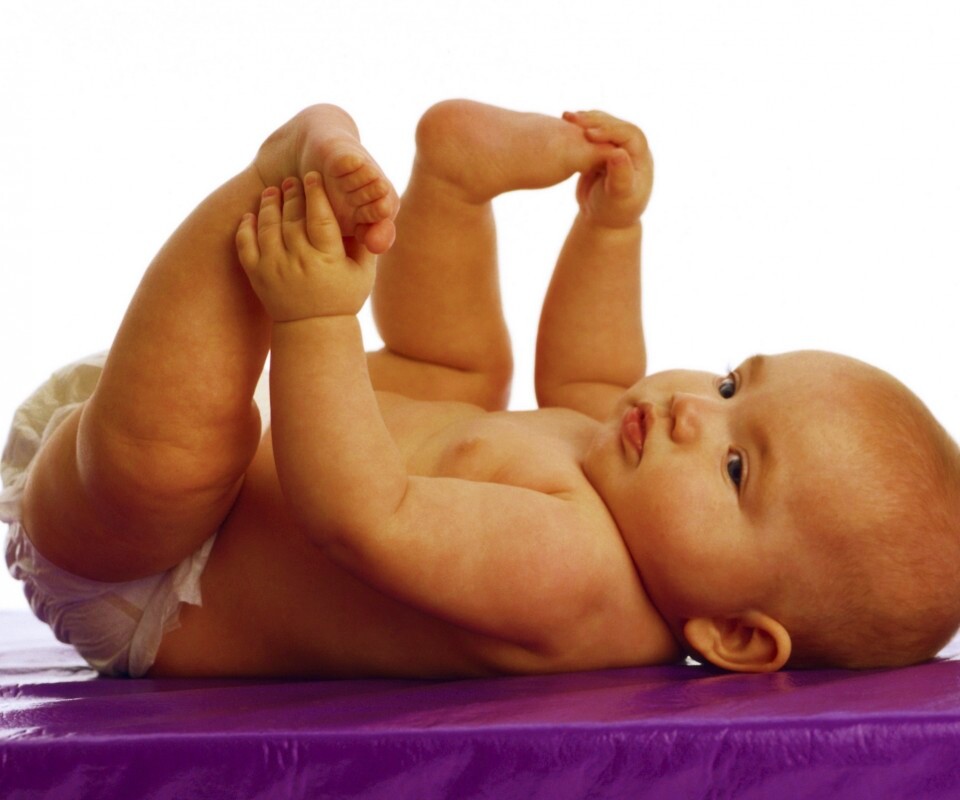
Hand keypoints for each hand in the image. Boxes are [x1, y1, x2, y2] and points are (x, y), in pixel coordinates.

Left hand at [236, 173, 375, 321]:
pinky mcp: (257, 275)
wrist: (312, 329)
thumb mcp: (364, 274)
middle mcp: (298, 263)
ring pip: (267, 226)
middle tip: (291, 180)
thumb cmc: (343, 297)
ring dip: (268, 204)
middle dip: (291, 194)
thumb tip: (371, 212)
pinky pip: (245, 244)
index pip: (320, 218)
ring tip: (272, 191)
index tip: (312, 176)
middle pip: (292, 218)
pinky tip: (252, 215)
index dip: (315, 194)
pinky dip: (246, 226)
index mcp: (327, 260)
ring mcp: (274, 269)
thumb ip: (367, 243)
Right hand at [562, 110, 652, 228]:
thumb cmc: (614, 211)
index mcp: (640, 156)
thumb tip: (618, 153)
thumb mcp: (619, 196)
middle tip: (572, 117)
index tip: (589, 133)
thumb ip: (621, 176)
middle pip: (614, 125)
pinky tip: (563, 124)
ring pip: (601, 126)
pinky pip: (590, 134)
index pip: (628, 134)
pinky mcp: (600, 151)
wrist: (605, 220)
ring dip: (584, 120)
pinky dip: (578, 128)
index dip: (609, 130)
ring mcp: (615, 147)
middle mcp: (630, 148)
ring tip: (566, 116)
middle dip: (594, 120)